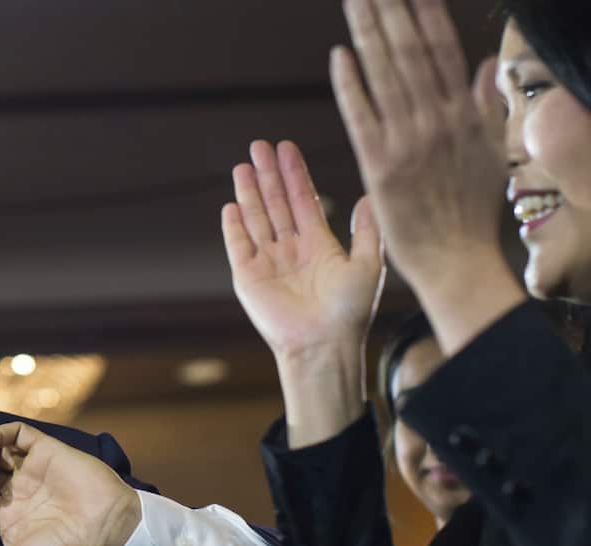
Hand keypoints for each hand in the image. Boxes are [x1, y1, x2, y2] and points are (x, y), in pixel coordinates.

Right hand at [222, 139, 383, 361]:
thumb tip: (369, 197)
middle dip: (268, 174)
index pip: (302, 200)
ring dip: (249, 192)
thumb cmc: (350, 312)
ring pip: (256, 219)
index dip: (294, 174)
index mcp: (318, 244)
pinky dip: (233, 226)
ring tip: (242, 165)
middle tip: (259, 144)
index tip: (286, 147)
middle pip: (275, 203)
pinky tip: (231, 204)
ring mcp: (267, 263)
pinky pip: (238, 245)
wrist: (323, 345)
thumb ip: (367, 231)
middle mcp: (291, 250)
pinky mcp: (248, 278)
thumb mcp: (369, 265)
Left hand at [331, 0, 506, 289]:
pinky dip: (350, 85)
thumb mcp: (489, 153)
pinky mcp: (380, 166)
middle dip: (391, 12)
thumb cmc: (470, 213)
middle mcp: (437, 121)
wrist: (456, 262)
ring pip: (385, 76)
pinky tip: (339, 56)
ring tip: (356, 1)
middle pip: (410, 53)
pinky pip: (361, 117)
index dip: (425, 15)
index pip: (442, 51)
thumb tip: (485, 67)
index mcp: (464, 115)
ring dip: (368, 34)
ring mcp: (408, 142)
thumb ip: (485, 107)